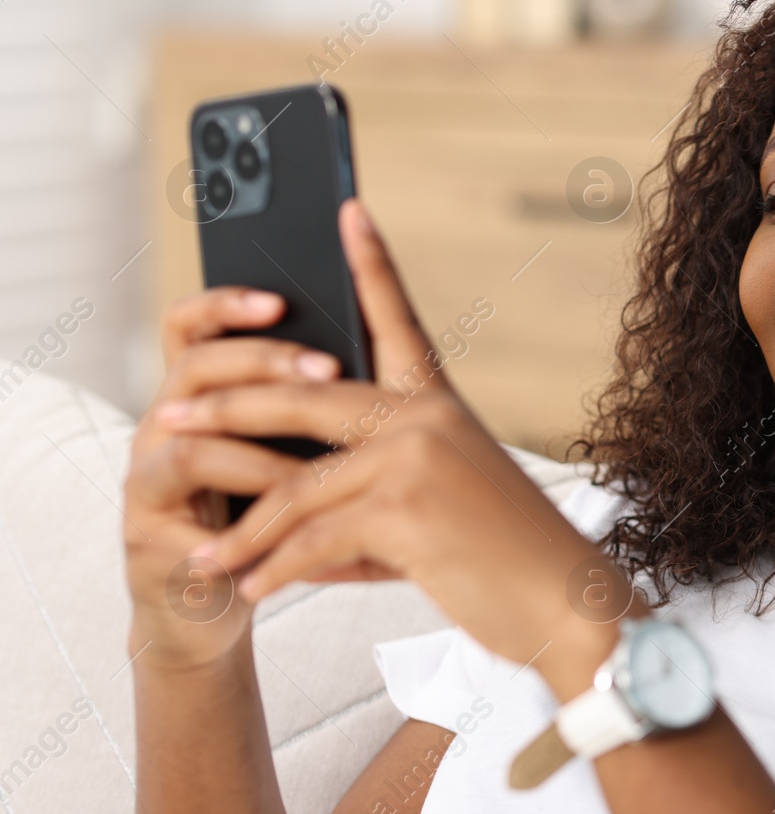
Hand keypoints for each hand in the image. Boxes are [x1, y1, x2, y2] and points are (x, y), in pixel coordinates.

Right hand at [123, 286, 343, 671]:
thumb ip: (317, 409)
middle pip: (196, 364)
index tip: (283, 298)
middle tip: (329, 368)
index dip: (228, 303)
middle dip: (266, 361)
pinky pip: (196, 510)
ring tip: (325, 459)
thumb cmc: (271, 522)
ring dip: (267, 442)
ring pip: (192, 433)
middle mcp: (163, 424)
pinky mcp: (146, 529)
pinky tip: (295, 514)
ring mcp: (145, 474)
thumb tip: (378, 349)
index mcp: (202, 397)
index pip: (194, 324)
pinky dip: (251, 504)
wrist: (221, 605)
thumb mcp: (299, 458)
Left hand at [156, 199, 630, 697]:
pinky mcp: (402, 512)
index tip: (347, 210)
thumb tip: (298, 514)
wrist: (565, 602)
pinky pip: (311, 540)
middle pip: (302, 395)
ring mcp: (414, 460)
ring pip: (294, 486)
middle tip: (170, 419)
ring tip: (208, 553)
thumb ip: (380, 487)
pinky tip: (253, 589)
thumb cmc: (510, 555)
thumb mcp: (450, 500)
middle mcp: (426, 418)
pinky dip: (274, 571)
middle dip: (228, 408)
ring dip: (245, 531)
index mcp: (441, 405)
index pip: (398, 319)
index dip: (370, 263)